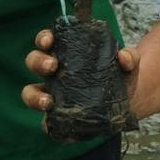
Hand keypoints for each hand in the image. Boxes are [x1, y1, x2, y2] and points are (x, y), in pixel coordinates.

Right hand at [22, 28, 139, 127]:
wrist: (129, 103)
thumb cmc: (122, 76)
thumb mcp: (130, 64)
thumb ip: (130, 56)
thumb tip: (123, 57)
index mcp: (67, 52)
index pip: (48, 40)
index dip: (44, 37)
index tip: (50, 40)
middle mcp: (55, 72)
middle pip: (34, 61)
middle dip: (38, 62)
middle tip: (53, 66)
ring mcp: (52, 95)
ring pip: (30, 92)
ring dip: (34, 96)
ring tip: (48, 101)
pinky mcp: (56, 117)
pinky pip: (44, 121)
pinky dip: (45, 122)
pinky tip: (53, 120)